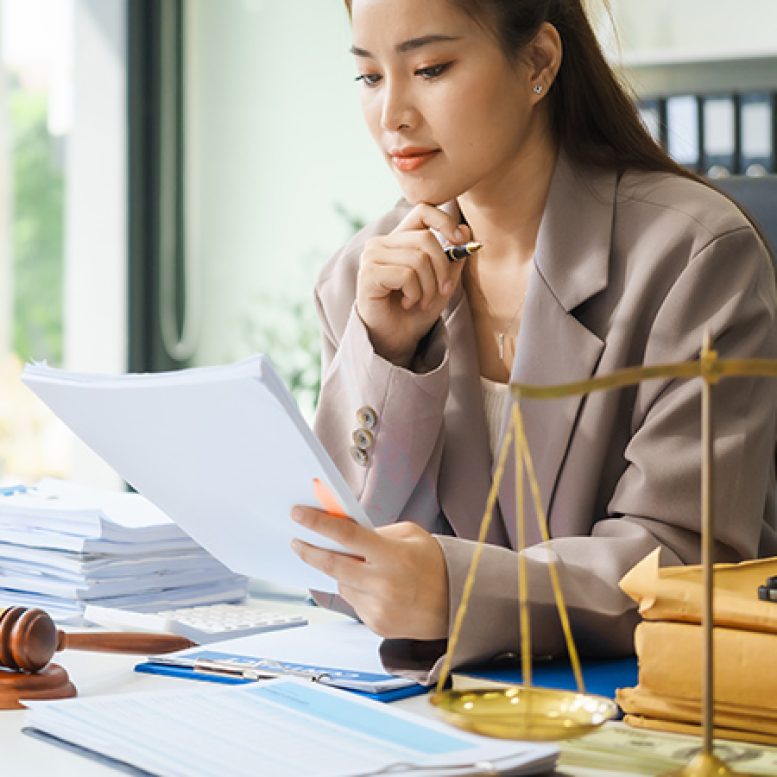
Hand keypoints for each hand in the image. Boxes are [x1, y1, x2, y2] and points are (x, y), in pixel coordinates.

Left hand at [290, 506, 448, 640]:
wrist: (458, 605)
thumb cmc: (436, 566)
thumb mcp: (411, 535)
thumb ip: (377, 532)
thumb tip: (344, 530)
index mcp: (392, 555)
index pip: (345, 536)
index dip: (318, 523)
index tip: (299, 515)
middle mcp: (383, 583)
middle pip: (331, 564)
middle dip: (309, 550)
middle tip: (298, 542)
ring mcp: (378, 606)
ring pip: (342, 584)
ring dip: (343, 574)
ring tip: (367, 570)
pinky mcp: (376, 624)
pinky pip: (354, 602)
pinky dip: (358, 592)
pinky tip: (379, 589)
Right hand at [356, 203, 470, 366]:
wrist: (395, 339)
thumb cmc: (415, 311)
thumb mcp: (443, 282)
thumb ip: (453, 258)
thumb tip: (466, 231)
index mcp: (399, 239)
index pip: (423, 210)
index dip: (445, 221)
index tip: (460, 240)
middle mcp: (381, 243)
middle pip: (426, 238)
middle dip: (442, 269)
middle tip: (442, 291)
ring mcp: (372, 257)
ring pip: (418, 258)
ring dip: (428, 287)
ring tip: (421, 301)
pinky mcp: (368, 274)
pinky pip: (405, 274)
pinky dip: (414, 293)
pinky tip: (406, 303)